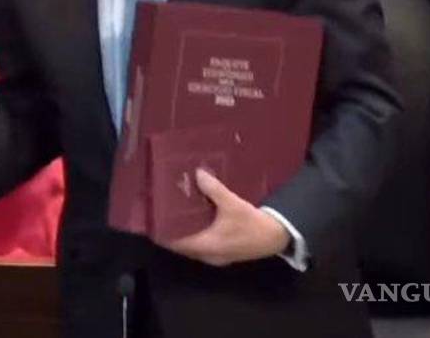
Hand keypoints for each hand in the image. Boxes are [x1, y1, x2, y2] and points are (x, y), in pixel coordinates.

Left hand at [154, 169, 290, 266]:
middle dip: (172, 230)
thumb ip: (214, 189)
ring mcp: (216, 256)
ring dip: (186, 232)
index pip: (174, 243)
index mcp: (205, 245)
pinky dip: (197, 234)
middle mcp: (207, 254)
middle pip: (182, 244)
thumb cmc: (251, 223)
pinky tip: (197, 219)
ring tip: (177, 212)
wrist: (277, 237)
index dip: (162, 233)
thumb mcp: (232, 204)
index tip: (152, 219)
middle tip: (163, 210)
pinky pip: (203, 244)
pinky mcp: (225, 253)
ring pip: (193, 245)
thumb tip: (197, 173)